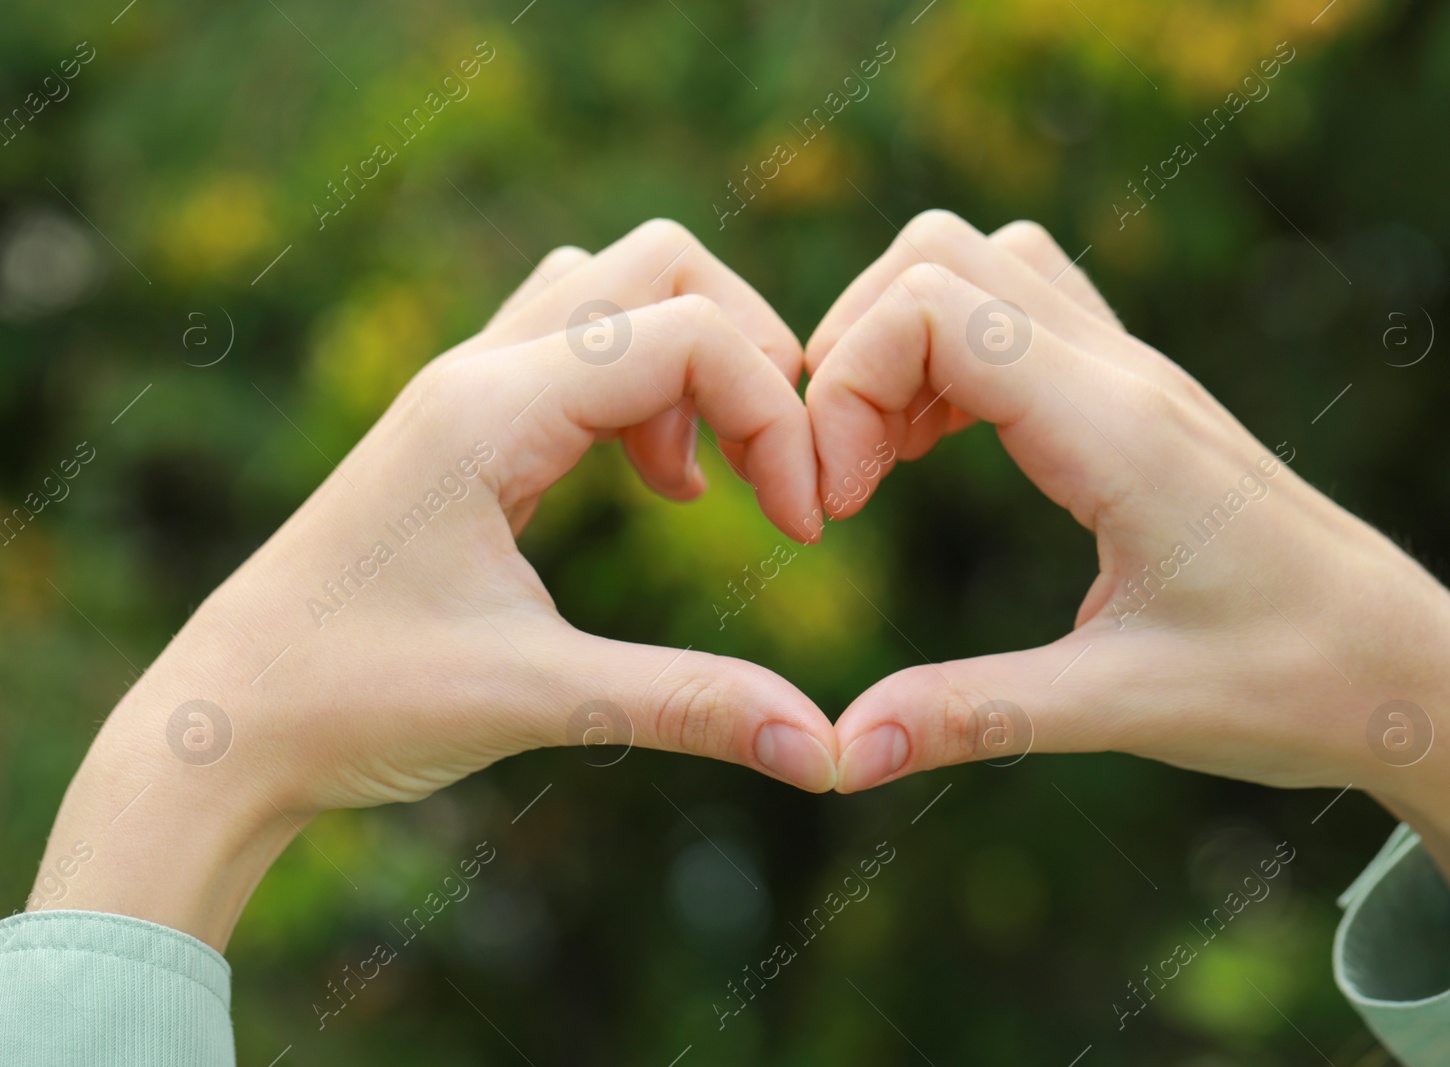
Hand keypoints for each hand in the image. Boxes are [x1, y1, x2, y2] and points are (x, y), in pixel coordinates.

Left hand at [31, 220, 837, 949]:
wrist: (228, 726)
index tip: (801, 527)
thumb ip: (689, 706)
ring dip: (689, 364)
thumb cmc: (352, 703)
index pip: (690, 334)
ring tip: (696, 482)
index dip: (776, 417)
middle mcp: (478, 372)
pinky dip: (644, 391)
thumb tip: (821, 752)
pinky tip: (653, 487)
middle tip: (771, 473)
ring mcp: (465, 389)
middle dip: (749, 355)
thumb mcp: (537, 699)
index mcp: (491, 410)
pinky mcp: (464, 426)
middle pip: (661, 266)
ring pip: (614, 292)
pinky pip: (579, 348)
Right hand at [804, 210, 1449, 950]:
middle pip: (935, 255)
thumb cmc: (1289, 684)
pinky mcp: (1132, 398)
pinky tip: (936, 452)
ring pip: (976, 266)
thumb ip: (972, 716)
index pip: (929, 306)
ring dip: (897, 346)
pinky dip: (944, 359)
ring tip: (884, 465)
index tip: (835, 509)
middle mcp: (1121, 373)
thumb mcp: (1121, 708)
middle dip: (851, 354)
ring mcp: (1130, 373)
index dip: (843, 390)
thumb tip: (836, 755)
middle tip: (846, 483)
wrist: (1403, 669)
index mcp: (1115, 429)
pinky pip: (1014, 312)